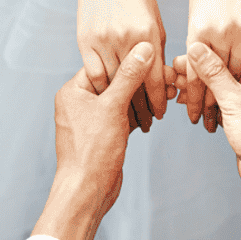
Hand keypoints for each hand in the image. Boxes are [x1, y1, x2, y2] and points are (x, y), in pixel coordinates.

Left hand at [55, 42, 178, 221]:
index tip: (154, 55)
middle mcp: (79, 103)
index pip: (104, 65)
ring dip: (142, 99)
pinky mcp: (103, 135)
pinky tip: (156, 112)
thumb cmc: (92, 151)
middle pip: (114, 82)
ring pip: (121, 101)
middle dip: (140, 80)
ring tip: (166, 93)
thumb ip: (129, 76)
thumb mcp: (113, 107)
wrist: (87, 190)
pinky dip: (138, 115)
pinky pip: (122, 117)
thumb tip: (144, 49)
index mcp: (73, 91)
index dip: (129, 60)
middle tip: (165, 76)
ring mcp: (91, 120)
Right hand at [76, 0, 169, 133]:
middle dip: (141, 108)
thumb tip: (162, 79)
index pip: (156, 78)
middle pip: (134, 86)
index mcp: (149, 34)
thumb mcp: (155, 20)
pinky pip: (93, 74)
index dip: (159, 100)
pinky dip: (101, 88)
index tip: (161, 114)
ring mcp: (103, 40)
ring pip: (113, 84)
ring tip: (127, 116)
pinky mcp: (85, 41)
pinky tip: (106, 97)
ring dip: (120, 102)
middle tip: (146, 123)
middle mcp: (127, 39)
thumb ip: (157, 49)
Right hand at [173, 42, 240, 206]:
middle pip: (231, 74)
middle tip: (177, 73)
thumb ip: (214, 74)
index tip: (187, 54)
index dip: (212, 54)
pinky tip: (194, 109)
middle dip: (204, 75)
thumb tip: (197, 48)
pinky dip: (213, 109)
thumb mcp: (234, 101)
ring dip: (205, 93)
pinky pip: (231, 110)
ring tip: (179, 91)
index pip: (238, 55)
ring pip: (229, 94)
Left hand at [182, 0, 240, 131]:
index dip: (194, 100)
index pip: (196, 76)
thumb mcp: (194, 15)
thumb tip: (191, 72)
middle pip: (218, 80)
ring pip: (239, 73)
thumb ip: (195, 43)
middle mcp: (221, 32)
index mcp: (198, 30)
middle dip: (213, 103)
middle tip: (209, 120)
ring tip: (227, 109)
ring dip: (233, 94)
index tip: (193, 117)